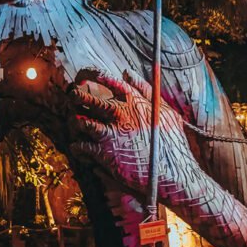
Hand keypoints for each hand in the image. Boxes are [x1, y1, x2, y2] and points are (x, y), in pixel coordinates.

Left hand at [70, 70, 187, 195]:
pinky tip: (80, 149)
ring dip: (74, 121)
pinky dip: (77, 147)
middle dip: (75, 95)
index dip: (92, 76)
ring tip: (75, 124)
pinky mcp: (105, 153)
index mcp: (133, 100)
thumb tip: (126, 73)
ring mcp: (111, 133)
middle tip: (72, 97)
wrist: (174, 174)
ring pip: (79, 119)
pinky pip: (81, 146)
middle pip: (86, 97)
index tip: (85, 78)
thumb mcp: (165, 111)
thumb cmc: (172, 142)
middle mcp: (119, 113)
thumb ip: (144, 90)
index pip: (106, 79)